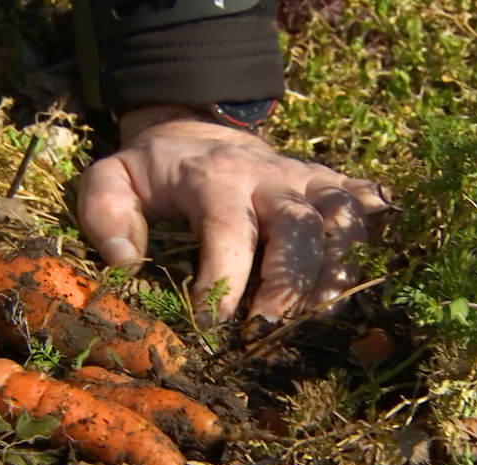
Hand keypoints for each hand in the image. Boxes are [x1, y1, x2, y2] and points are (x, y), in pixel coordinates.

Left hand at [78, 105, 387, 322]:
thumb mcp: (112, 180)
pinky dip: (371, 233)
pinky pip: (362, 200)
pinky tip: (363, 266)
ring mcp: (302, 177)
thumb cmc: (155, 170)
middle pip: (299, 224)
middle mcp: (267, 175)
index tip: (210, 322)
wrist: (198, 128)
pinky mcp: (324, 182)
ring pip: (340, 216)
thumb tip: (126, 263)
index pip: (228, 229)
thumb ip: (105, 215)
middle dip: (291, 280)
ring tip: (321, 309)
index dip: (224, 279)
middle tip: (271, 324)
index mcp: (213, 178)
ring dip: (339, 266)